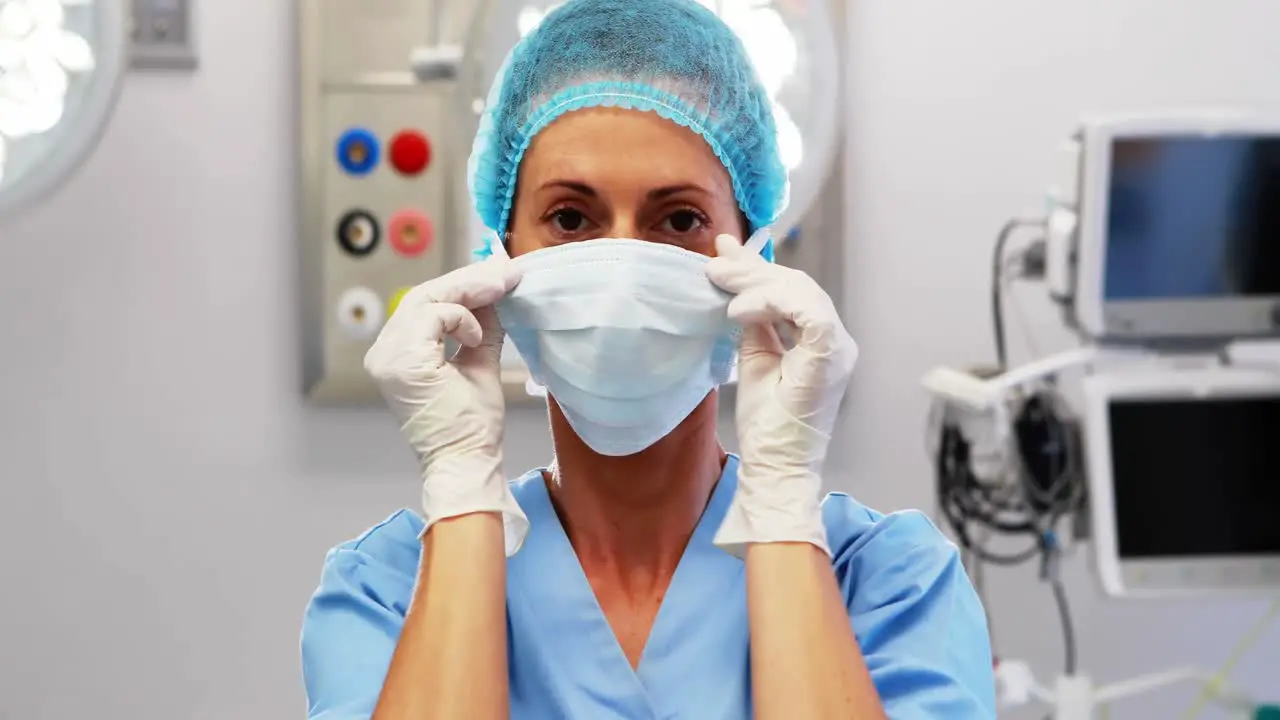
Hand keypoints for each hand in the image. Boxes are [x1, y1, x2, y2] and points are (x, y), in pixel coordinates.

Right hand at [364, 257, 528, 554]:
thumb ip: (482, 325)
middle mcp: (384, 352)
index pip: (426, 303)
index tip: (500, 274)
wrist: (467, 462)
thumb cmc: (472, 425)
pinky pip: (433, 315)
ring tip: (503, 288)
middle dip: (470, 280)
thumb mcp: (479, 361)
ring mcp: (388, 357)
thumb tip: (494, 289)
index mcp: (397, 354)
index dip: (463, 284)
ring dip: (470, 291)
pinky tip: (478, 339)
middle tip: (507, 272)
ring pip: (428, 298)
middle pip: (424, 295)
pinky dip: (462, 318)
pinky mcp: (403, 361)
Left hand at [705, 234, 858, 555]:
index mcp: (820, 341)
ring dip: (756, 282)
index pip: (792, 291)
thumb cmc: (766, 423)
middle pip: (797, 285)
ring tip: (719, 283)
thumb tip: (736, 284)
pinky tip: (738, 312)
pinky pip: (807, 312)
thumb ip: (754, 322)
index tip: (723, 254)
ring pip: (801, 291)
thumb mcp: (755, 358)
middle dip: (752, 269)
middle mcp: (836, 341)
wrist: (775, 465)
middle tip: (714, 262)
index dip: (757, 270)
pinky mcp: (831, 357)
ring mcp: (838, 348)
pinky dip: (770, 303)